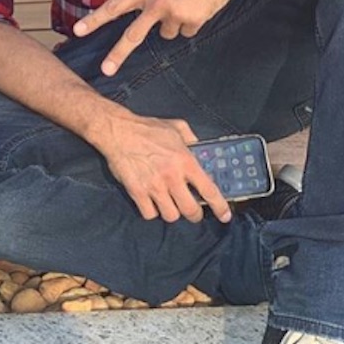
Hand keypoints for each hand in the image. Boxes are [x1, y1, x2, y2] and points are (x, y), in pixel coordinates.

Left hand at [73, 0, 244, 75]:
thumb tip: (145, 6)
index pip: (114, 6)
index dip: (95, 20)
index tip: (78, 31)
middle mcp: (156, 2)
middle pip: (133, 34)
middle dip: (118, 54)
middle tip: (105, 70)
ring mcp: (175, 13)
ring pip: (168, 33)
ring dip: (174, 23)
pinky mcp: (194, 20)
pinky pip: (188, 31)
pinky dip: (193, 21)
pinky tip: (201, 3)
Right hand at [102, 107, 230, 223]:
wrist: (118, 131)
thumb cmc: (147, 128)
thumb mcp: (176, 127)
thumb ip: (191, 138)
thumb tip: (200, 148)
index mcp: (185, 161)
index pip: (209, 190)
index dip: (220, 207)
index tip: (224, 215)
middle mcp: (172, 177)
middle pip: (191, 211)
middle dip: (194, 214)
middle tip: (192, 211)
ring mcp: (154, 187)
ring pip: (171, 216)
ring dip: (172, 212)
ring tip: (169, 204)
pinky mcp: (137, 192)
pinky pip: (150, 214)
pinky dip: (152, 211)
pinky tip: (151, 202)